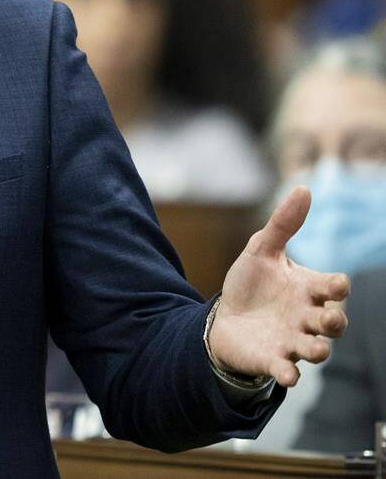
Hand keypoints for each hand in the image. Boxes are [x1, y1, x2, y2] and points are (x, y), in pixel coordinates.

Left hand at [208, 186, 350, 386]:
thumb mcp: (262, 250)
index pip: (333, 288)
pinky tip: (288, 375)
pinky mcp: (273, 359)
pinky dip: (288, 373)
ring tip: (316, 349)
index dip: (337, 288)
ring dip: (319, 350)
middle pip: (332, 322)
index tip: (336, 286)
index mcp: (308, 289)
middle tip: (330, 319)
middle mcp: (307, 317)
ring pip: (316, 349)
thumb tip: (304, 188)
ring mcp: (292, 340)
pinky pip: (286, 370)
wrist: (226, 317)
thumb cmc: (251, 284)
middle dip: (334, 322)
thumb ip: (283, 224)